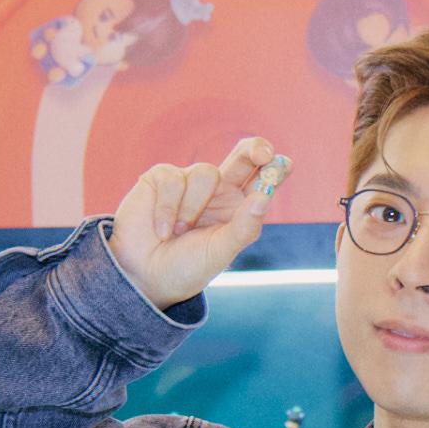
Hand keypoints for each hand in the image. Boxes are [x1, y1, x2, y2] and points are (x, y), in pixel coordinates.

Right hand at [106, 138, 283, 309]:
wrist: (142, 278)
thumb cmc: (185, 267)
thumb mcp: (220, 252)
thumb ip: (243, 226)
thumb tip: (264, 197)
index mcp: (238, 208)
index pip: (263, 181)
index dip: (275, 169)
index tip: (285, 164)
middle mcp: (219, 191)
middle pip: (244, 156)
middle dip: (254, 149)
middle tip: (263, 153)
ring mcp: (190, 182)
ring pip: (207, 173)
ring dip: (193, 208)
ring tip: (179, 233)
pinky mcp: (162, 179)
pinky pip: (174, 179)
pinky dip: (169, 208)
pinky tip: (162, 230)